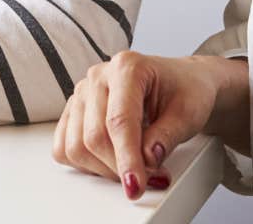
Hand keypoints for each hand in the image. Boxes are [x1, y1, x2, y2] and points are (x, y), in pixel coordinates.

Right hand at [52, 52, 217, 199]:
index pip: (119, 121)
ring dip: (104, 169)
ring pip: (76, 146)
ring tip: (133, 167)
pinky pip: (64, 148)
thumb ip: (167, 136)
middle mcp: (98, 76)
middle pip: (94, 136)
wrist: (180, 83)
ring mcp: (82, 93)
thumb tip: (146, 159)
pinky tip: (111, 161)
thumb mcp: (188, 113)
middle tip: (150, 178)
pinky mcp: (74, 111)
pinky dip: (86, 164)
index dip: (127, 158)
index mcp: (127, 67)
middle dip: (120, 167)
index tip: (136, 186)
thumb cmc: (185, 91)